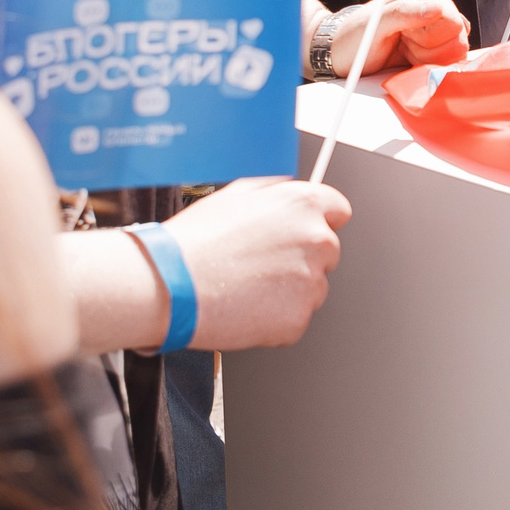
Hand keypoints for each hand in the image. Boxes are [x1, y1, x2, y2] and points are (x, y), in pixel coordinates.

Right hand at [163, 177, 351, 349]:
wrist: (172, 286)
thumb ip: (273, 191)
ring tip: (246, 287)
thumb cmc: (196, 242)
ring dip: (288, 290)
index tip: (304, 231)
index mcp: (303, 205)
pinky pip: (294, 319)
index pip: (338, 210)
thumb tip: (286, 191)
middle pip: (326, 252)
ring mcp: (311, 283)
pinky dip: (275, 319)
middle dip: (301, 258)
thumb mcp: (234, 195)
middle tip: (260, 264)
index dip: (318, 220)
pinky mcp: (298, 319)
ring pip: (311, 288)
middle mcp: (317, 241)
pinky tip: (245, 307)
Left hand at [335, 0, 470, 73]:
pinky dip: (429, 67)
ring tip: (404, 51)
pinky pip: (448, 63)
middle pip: (457, 39)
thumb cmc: (353, 37)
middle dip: (429, 49)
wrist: (342, 55)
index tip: (405, 34)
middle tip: (403, 43)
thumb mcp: (374, 24)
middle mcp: (435, 7)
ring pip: (455, 54)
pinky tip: (410, 60)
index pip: (452, 19)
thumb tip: (437, 9)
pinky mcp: (437, 49)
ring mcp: (438, 30)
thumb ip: (403, 13)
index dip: (430, 34)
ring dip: (427, 59)